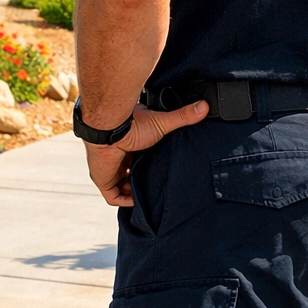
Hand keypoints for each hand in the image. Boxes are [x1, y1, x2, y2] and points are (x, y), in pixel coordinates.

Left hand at [84, 101, 206, 205]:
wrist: (110, 128)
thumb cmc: (132, 124)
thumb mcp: (162, 123)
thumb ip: (183, 116)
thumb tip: (205, 106)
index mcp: (128, 144)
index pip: (137, 159)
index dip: (148, 167)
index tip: (160, 171)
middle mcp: (118, 157)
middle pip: (129, 175)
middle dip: (141, 182)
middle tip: (156, 187)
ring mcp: (109, 169)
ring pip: (120, 187)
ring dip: (133, 193)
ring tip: (148, 195)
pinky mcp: (103, 180)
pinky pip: (113, 197)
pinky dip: (125, 201)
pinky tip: (136, 200)